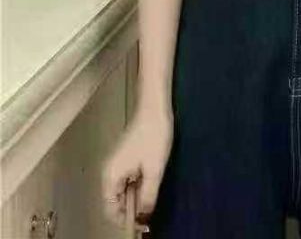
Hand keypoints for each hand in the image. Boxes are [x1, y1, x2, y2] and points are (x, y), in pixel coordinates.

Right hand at [101, 104, 172, 230]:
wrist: (155, 108)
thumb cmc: (153, 137)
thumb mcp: (154, 170)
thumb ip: (147, 197)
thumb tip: (142, 219)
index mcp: (110, 177)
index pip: (110, 210)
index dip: (124, 222)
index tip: (140, 229)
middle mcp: (109, 173)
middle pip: (114, 201)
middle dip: (130, 211)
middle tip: (148, 218)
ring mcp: (116, 164)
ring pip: (122, 190)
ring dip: (134, 199)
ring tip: (150, 204)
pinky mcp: (125, 158)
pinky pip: (127, 180)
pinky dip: (137, 187)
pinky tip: (150, 187)